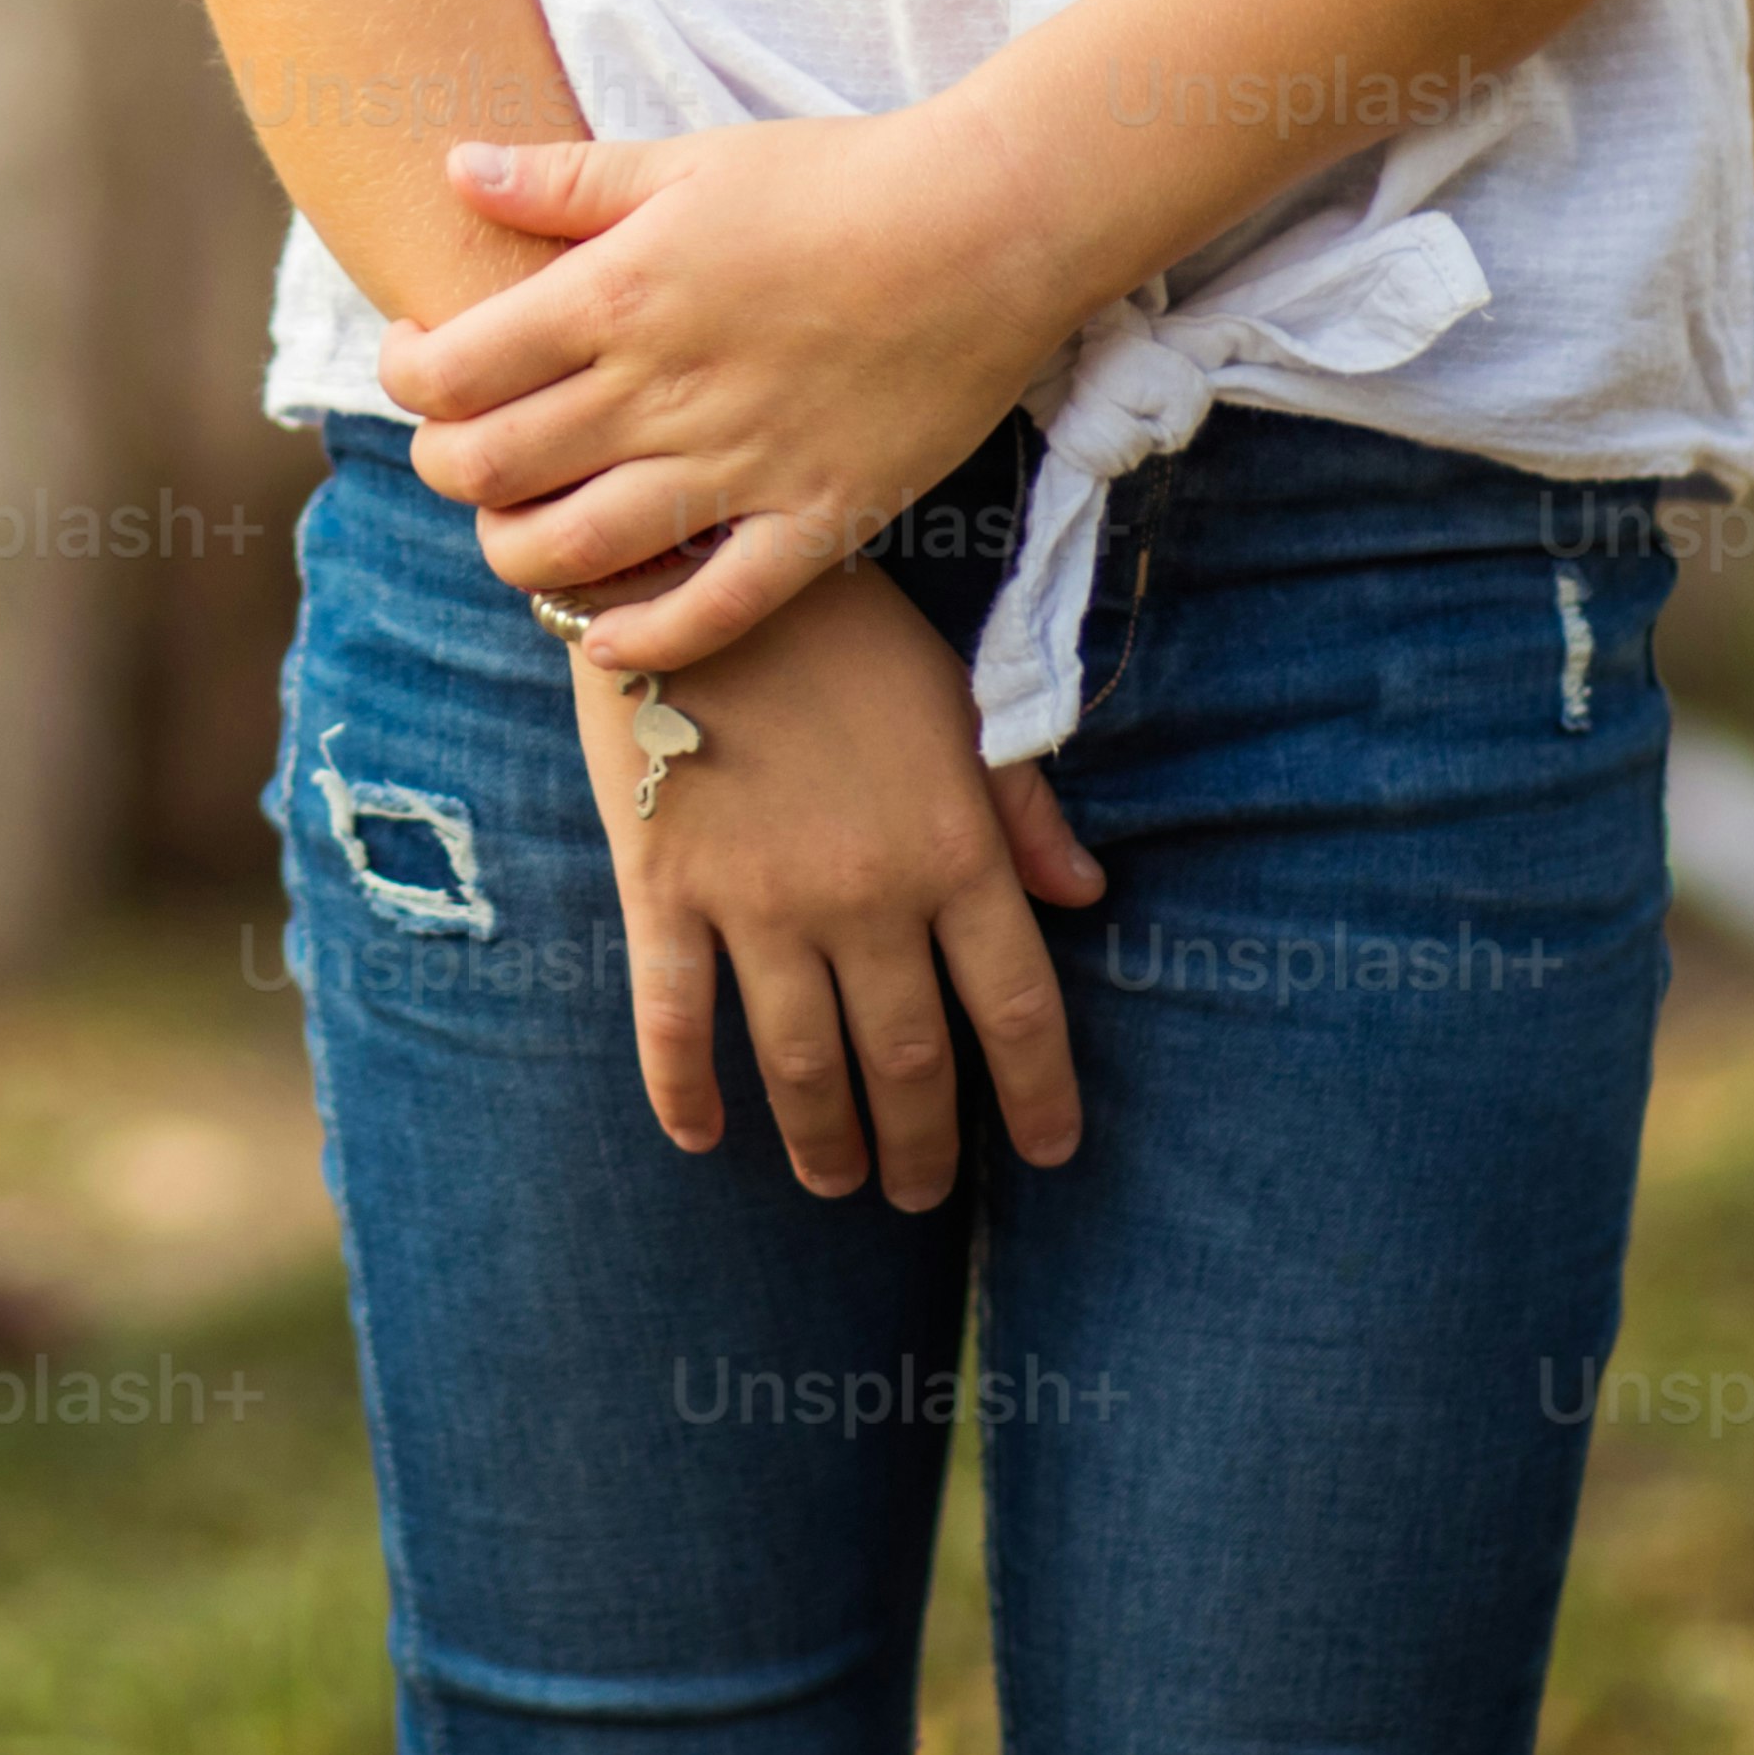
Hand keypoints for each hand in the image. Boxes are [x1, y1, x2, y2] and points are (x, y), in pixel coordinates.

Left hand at [388, 106, 1081, 671]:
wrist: (989, 222)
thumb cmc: (837, 176)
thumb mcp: (685, 158)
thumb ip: (564, 180)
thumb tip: (457, 167)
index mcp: (615, 295)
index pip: (452, 370)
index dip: (407, 377)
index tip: (420, 364)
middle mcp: (661, 391)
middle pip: (492, 468)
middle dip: (446, 470)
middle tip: (460, 451)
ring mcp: (740, 464)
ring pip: (578, 552)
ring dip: (519, 555)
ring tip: (521, 529)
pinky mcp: (818, 517)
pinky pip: (715, 610)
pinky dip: (646, 639)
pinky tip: (607, 637)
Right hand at [553, 550, 1103, 1196]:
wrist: (697, 562)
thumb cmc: (845, 630)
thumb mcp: (958, 702)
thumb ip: (1022, 806)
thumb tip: (1088, 897)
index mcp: (954, 847)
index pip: (1018, 1008)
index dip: (1038, 1095)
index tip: (1048, 1153)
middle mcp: (868, 893)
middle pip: (910, 1059)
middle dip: (921, 1145)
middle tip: (917, 1192)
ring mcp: (762, 899)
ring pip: (801, 1062)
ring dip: (823, 1139)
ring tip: (835, 1181)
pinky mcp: (666, 887)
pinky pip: (673, 1016)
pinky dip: (682, 1088)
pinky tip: (699, 1138)